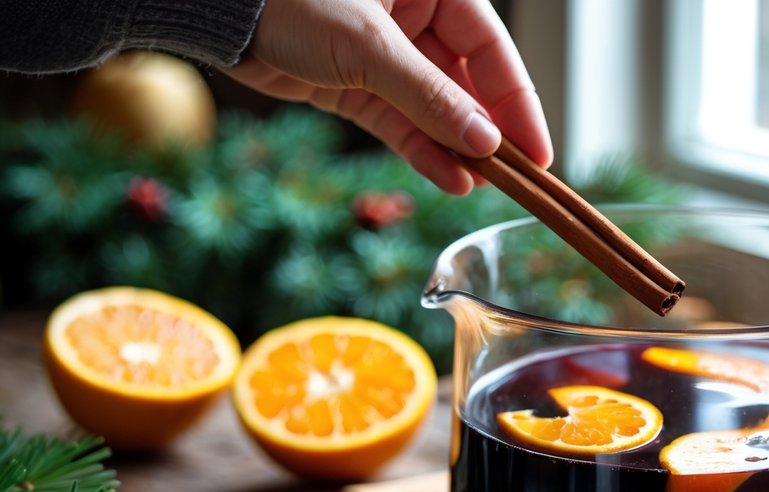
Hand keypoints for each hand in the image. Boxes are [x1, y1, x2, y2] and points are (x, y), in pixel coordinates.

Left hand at [225, 0, 551, 194]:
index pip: (493, 49)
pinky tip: (448, 179)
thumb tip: (486, 143)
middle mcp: (414, 18)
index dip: (518, 102)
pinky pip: (400, 124)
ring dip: (456, 148)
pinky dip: (421, 151)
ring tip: (479, 184)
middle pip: (468, 82)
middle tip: (513, 177)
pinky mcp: (354, 86)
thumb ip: (432, 98)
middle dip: (486, 131)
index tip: (538, 153)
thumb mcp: (370, 49)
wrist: (216, 11)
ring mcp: (384, 56)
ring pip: (435, 109)